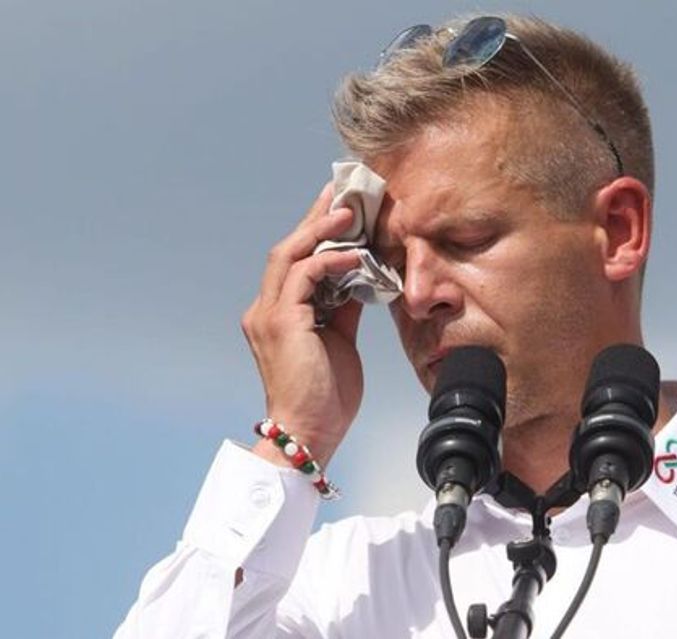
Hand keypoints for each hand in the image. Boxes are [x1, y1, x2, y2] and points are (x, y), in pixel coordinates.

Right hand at [241, 183, 364, 466]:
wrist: (311, 434)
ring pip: (290, 254)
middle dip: (317, 217)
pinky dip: (331, 261)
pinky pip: (305, 276)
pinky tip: (356, 256)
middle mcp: (265, 308)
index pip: (296, 260)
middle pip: (289, 248)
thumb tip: (360, 275)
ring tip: (350, 210)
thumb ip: (343, 304)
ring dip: (322, 230)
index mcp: (277, 313)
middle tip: (343, 190)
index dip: (317, 231)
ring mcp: (269, 314)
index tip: (341, 206)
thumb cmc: (325, 393)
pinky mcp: (282, 322)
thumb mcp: (339, 339)